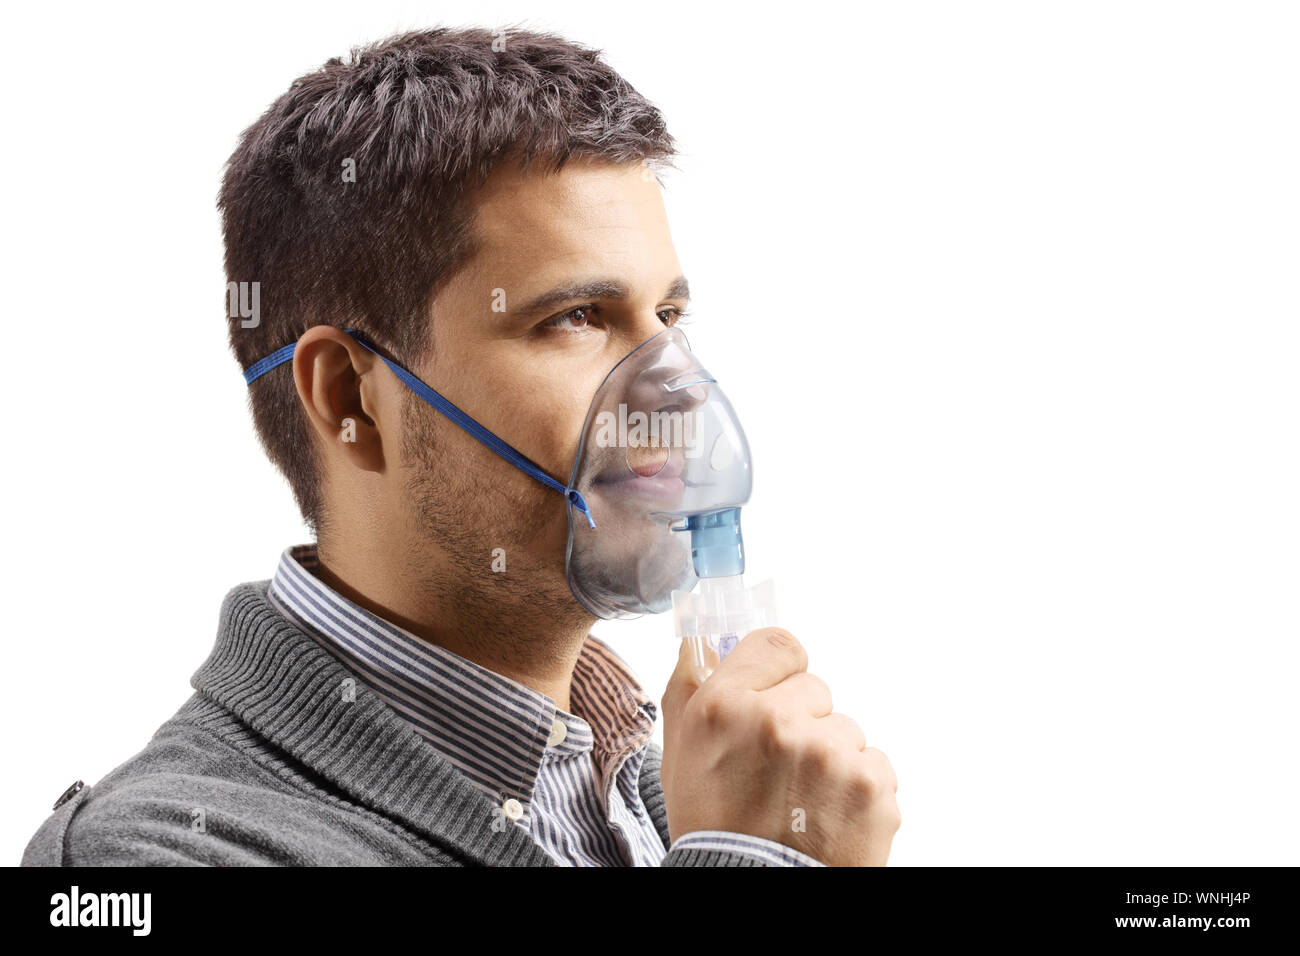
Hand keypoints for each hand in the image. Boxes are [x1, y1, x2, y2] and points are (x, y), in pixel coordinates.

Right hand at [660, 627, 899, 865]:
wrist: (752, 893)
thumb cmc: (714, 830)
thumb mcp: (680, 758)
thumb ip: (686, 693)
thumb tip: (694, 647)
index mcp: (724, 708)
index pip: (777, 645)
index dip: (780, 673)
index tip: (779, 694)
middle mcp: (776, 722)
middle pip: (814, 689)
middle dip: (804, 721)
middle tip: (781, 769)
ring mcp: (828, 753)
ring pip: (845, 729)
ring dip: (831, 758)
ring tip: (804, 802)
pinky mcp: (869, 785)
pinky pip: (873, 764)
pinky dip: (858, 789)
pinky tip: (829, 817)